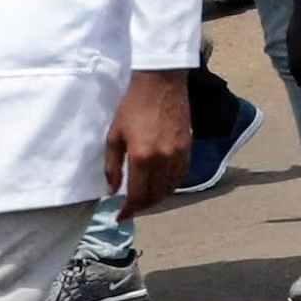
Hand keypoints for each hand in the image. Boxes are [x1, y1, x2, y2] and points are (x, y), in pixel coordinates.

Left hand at [105, 68, 194, 212]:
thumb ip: (112, 166)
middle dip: (142, 207)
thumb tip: (113, 190)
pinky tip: (161, 185)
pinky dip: (171, 186)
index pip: (138, 195)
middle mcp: (164, 160)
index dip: (129, 210)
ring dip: (157, 198)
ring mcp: (179, 154)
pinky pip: (181, 175)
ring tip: (144, 199)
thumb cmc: (132, 106)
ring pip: (171, 188)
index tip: (120, 217)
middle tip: (130, 209)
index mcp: (143, 158)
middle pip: (156, 195)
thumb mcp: (114, 135)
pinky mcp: (189, 147)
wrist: (161, 83)